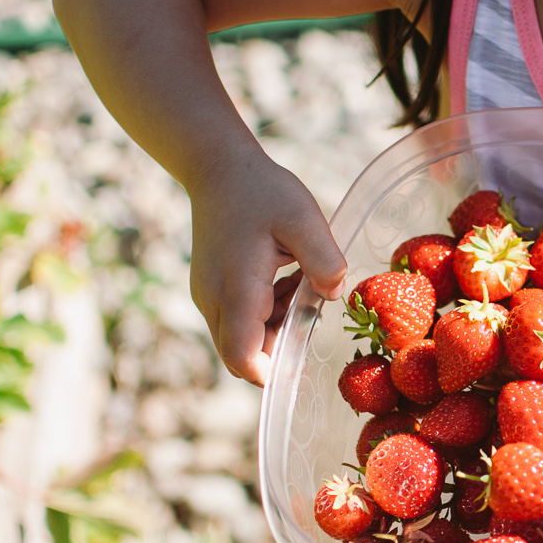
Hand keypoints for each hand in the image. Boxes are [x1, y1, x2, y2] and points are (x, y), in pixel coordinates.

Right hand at [187, 156, 347, 385]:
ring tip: (300, 281)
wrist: (218, 168)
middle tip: (309, 304)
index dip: (272, 374)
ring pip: (243, 338)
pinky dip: (266, 312)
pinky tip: (286, 278)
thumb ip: (323, 260)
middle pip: (244, 354)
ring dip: (277, 326)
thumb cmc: (262, 191)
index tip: (304, 360)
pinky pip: (239, 320)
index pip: (243, 358)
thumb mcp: (303, 219)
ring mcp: (208, 297)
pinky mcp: (211, 291)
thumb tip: (334, 295)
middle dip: (281, 345)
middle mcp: (214, 301)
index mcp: (236, 290)